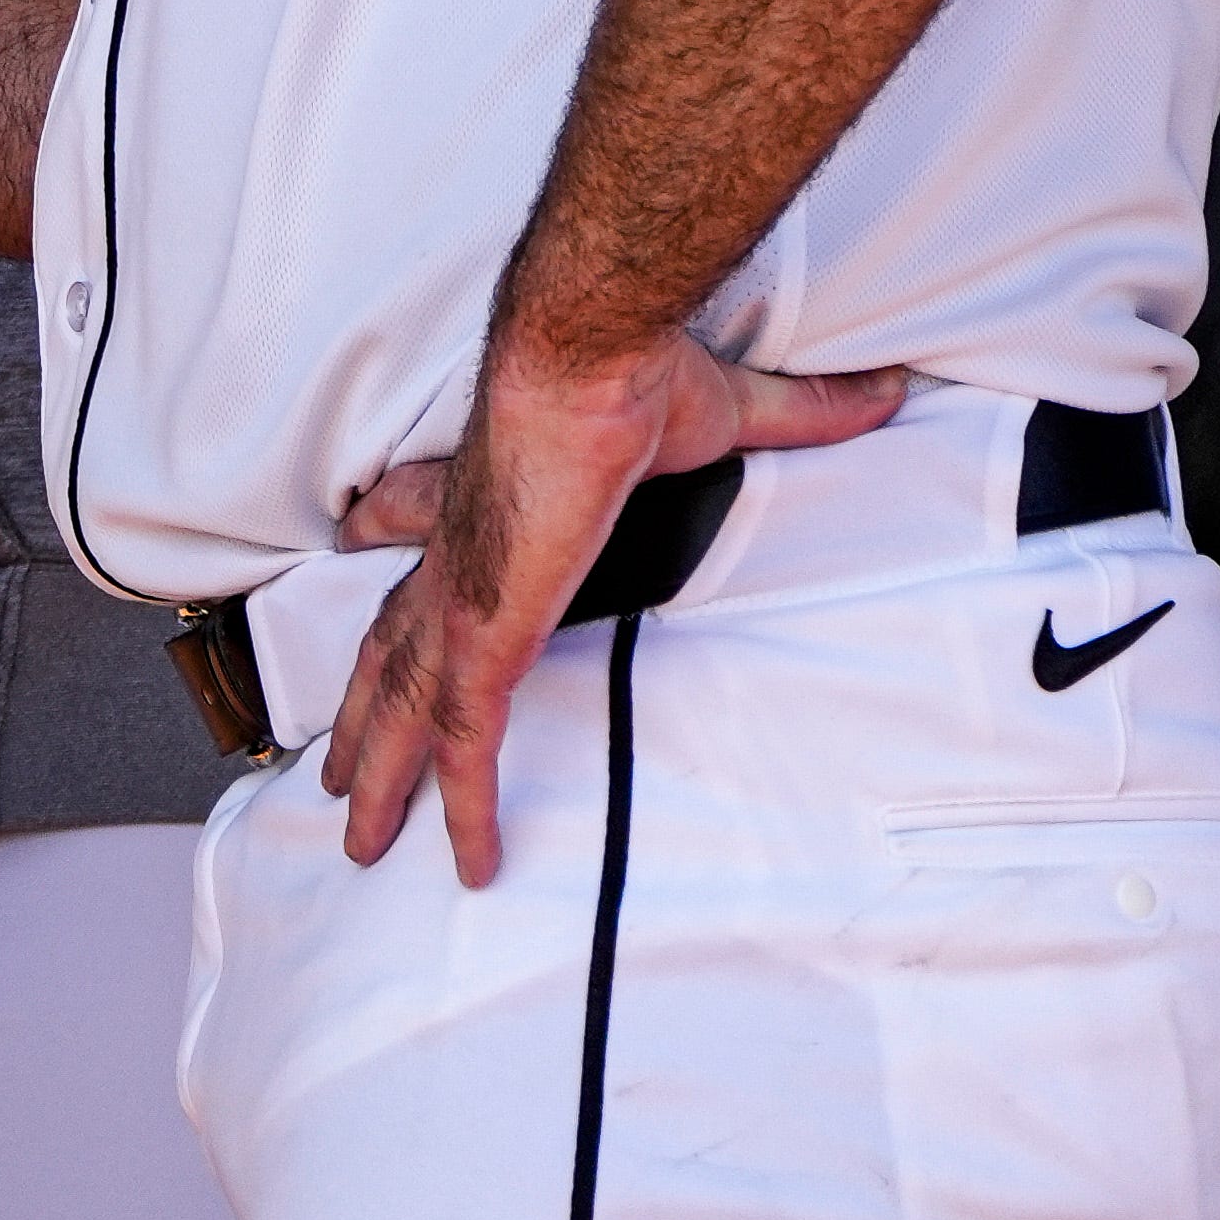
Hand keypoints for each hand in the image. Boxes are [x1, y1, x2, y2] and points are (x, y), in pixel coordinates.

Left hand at [321, 335, 906, 883]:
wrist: (592, 360)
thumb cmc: (638, 378)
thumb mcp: (727, 415)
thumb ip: (799, 416)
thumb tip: (881, 394)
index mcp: (490, 516)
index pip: (430, 576)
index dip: (402, 619)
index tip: (375, 654)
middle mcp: (456, 563)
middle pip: (389, 655)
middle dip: (364, 720)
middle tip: (338, 782)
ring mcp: (464, 602)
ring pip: (406, 710)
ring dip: (382, 775)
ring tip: (363, 840)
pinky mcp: (488, 633)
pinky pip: (466, 739)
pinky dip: (463, 802)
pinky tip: (471, 858)